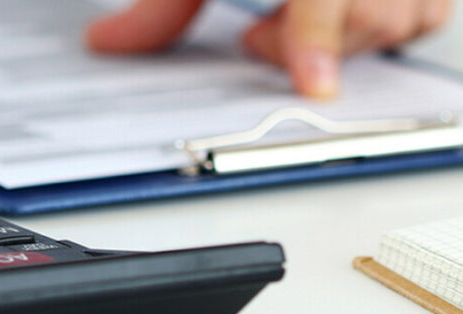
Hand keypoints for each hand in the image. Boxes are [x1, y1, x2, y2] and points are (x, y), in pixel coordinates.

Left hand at [85, 0, 451, 97]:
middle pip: (370, 16)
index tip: (314, 86)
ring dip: (348, 37)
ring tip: (298, 19)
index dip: (317, 38)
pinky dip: (383, 23)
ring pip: (404, 18)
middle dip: (312, 44)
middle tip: (263, 37)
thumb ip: (161, 6)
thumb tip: (107, 43)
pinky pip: (426, 12)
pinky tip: (340, 12)